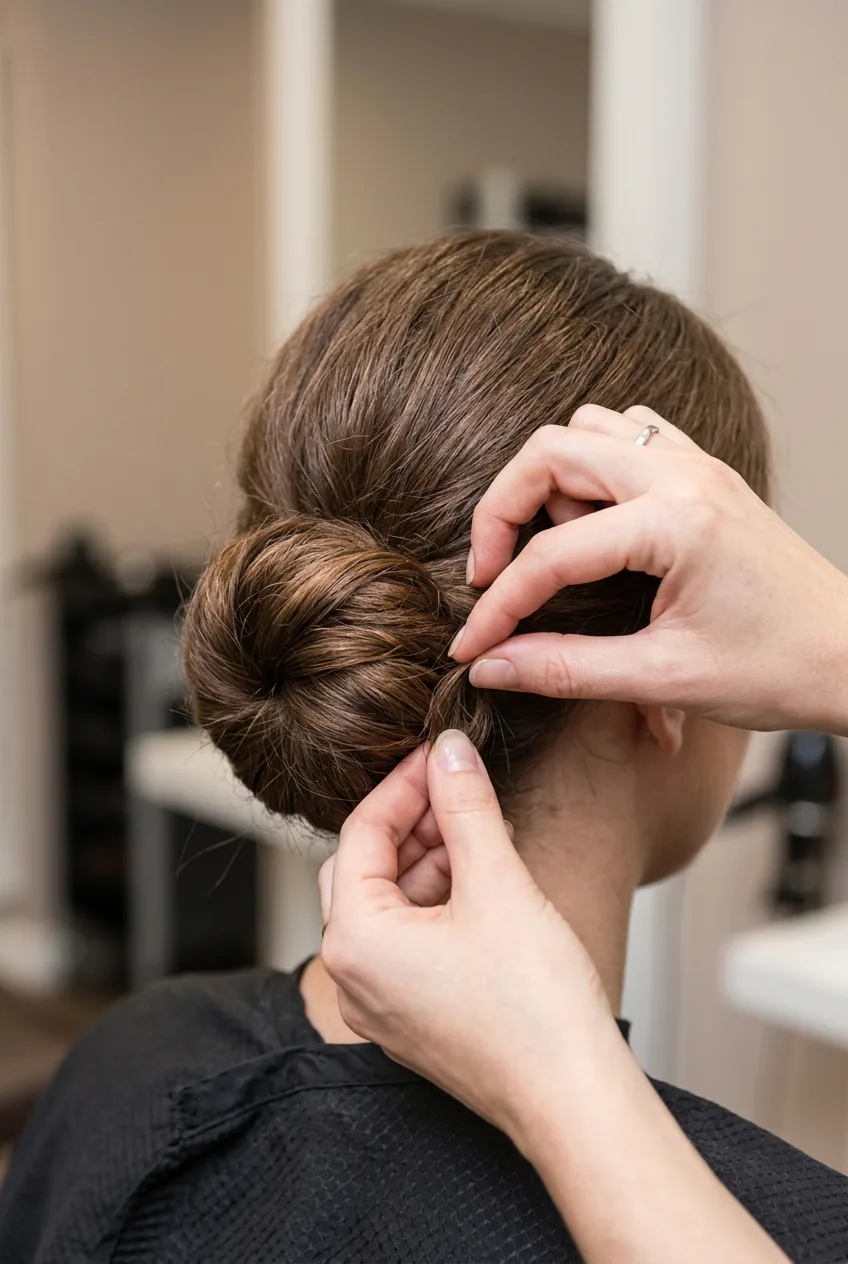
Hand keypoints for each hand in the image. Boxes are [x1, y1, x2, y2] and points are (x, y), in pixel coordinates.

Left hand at [320, 731, 789, 1263]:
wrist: (573, 1098)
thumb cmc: (534, 1008)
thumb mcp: (497, 883)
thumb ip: (465, 807)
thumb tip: (449, 750)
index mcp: (355, 940)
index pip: (360, 833)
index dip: (403, 783)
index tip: (440, 753)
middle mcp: (353, 975)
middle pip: (363, 867)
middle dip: (410, 820)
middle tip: (456, 786)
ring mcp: (381, 1002)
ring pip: (387, 903)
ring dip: (428, 859)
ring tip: (480, 829)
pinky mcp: (413, 1017)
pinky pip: (408, 940)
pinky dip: (438, 900)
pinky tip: (483, 877)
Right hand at [452, 405, 847, 735]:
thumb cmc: (778, 670)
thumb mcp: (663, 678)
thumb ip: (564, 670)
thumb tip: (489, 666)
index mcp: (675, 523)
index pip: (550, 555)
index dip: (498, 606)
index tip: (471, 646)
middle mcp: (684, 473)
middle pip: (548, 450)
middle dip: (501, 513)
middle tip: (492, 577)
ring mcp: (698, 463)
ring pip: (587, 428)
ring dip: (550, 481)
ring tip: (556, 551)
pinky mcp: (705, 472)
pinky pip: (630, 433)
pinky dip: (594, 467)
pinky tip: (597, 526)